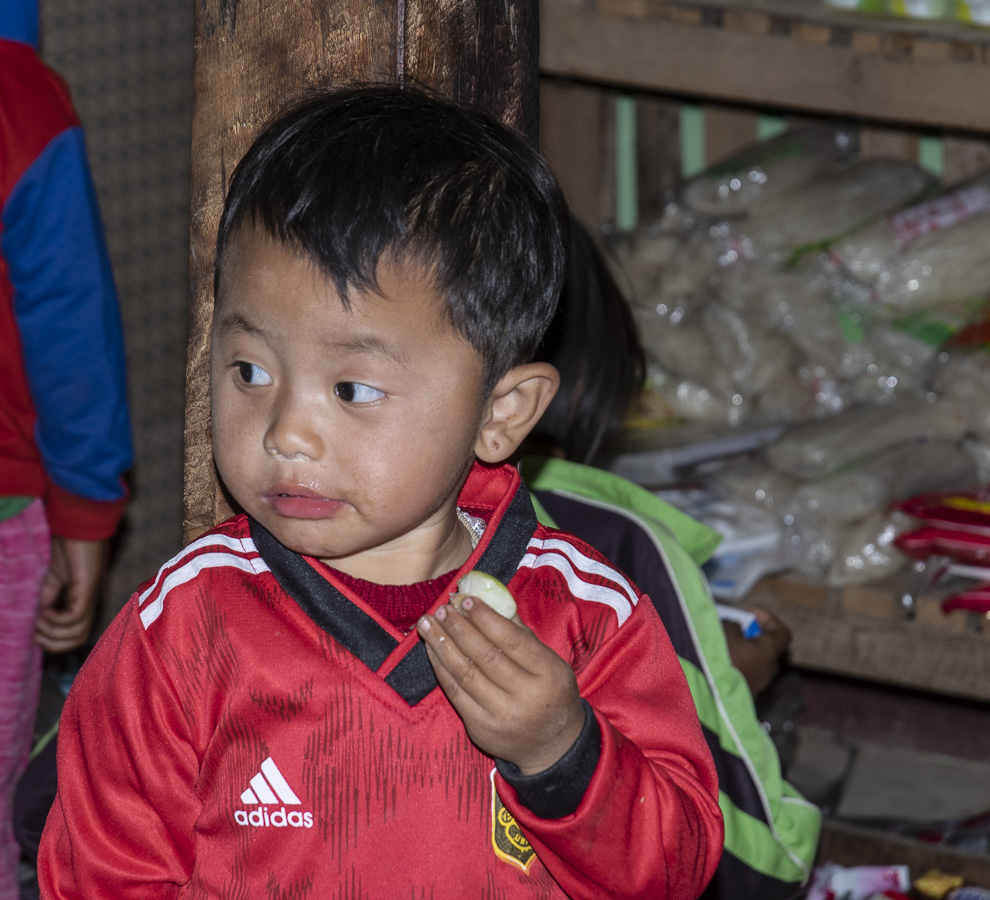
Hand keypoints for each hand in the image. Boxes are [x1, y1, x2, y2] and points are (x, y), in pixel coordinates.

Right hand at [35, 536, 104, 652]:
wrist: (76, 529)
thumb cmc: (69, 550)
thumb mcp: (56, 577)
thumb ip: (51, 594)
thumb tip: (42, 612)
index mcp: (82, 603)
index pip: (78, 636)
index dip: (57, 642)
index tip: (37, 633)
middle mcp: (88, 603)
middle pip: (79, 639)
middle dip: (54, 644)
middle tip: (36, 633)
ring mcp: (89, 597)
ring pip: (78, 632)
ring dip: (53, 633)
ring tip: (39, 621)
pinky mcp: (86, 589)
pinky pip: (75, 616)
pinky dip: (56, 619)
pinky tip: (45, 610)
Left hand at [418, 596, 584, 774]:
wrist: (552, 745)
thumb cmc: (549, 691)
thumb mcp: (549, 660)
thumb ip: (520, 632)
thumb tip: (487, 600)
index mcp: (548, 674)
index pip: (512, 640)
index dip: (486, 618)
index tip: (466, 599)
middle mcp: (526, 696)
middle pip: (485, 655)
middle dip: (459, 628)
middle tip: (443, 608)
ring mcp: (501, 715)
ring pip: (465, 673)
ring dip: (442, 644)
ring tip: (428, 624)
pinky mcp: (480, 729)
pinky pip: (455, 692)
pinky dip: (441, 668)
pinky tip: (432, 649)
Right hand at [723, 606, 791, 696]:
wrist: (714, 696)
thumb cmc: (724, 659)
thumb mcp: (726, 631)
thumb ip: (734, 625)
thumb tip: (737, 628)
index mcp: (769, 651)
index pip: (783, 633)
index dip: (769, 620)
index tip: (751, 614)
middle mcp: (769, 668)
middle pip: (767, 647)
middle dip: (753, 636)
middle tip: (736, 629)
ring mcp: (759, 684)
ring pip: (755, 661)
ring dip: (743, 650)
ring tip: (723, 644)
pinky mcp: (746, 694)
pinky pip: (745, 673)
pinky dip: (736, 663)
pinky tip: (720, 661)